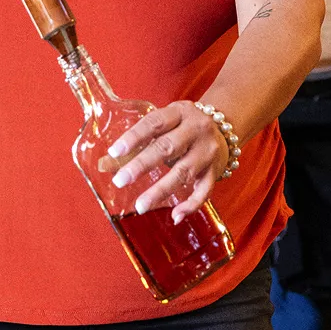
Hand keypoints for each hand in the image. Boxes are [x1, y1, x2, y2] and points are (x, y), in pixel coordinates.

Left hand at [105, 102, 231, 223]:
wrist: (225, 126)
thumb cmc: (184, 125)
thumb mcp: (164, 123)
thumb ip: (138, 142)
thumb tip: (105, 164)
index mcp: (179, 113)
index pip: (154, 123)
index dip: (134, 137)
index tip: (114, 152)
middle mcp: (196, 130)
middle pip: (168, 147)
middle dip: (142, 165)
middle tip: (119, 181)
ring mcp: (207, 151)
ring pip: (184, 172)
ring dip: (161, 190)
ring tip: (140, 206)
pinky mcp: (216, 171)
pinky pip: (205, 191)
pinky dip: (191, 205)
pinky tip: (175, 216)